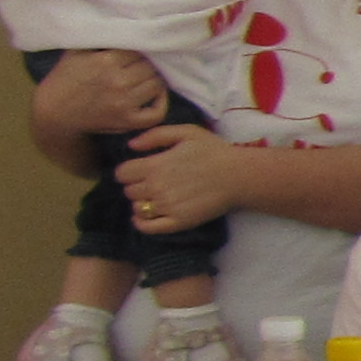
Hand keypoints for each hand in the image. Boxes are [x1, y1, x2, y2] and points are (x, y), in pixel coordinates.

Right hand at [29, 47, 166, 144]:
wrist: (54, 112)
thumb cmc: (65, 78)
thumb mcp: (76, 51)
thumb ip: (99, 36)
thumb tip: (121, 21)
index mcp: (105, 61)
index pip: (139, 50)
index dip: (139, 50)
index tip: (136, 52)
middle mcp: (117, 82)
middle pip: (150, 67)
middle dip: (147, 65)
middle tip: (141, 66)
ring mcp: (123, 103)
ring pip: (157, 85)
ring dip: (154, 80)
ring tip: (145, 77)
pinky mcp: (126, 121)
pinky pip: (157, 112)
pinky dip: (161, 103)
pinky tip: (154, 95)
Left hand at [115, 120, 245, 235]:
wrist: (239, 176)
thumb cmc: (213, 151)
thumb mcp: (186, 132)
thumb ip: (156, 135)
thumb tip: (130, 146)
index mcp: (155, 165)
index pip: (122, 174)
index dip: (128, 171)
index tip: (140, 170)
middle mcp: (157, 188)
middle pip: (129, 191)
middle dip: (137, 186)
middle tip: (152, 182)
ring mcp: (167, 207)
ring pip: (137, 208)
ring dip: (142, 202)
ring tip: (156, 197)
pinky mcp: (178, 222)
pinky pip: (148, 227)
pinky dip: (141, 223)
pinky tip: (145, 217)